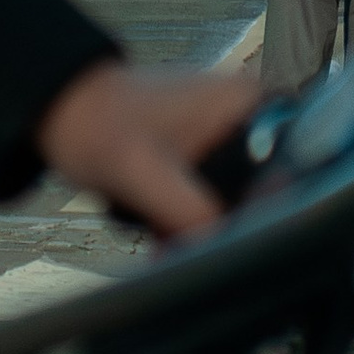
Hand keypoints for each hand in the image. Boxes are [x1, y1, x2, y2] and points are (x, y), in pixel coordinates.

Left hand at [36, 57, 255, 236]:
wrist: (61, 110)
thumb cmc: (98, 124)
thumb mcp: (145, 173)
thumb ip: (189, 211)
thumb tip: (226, 251)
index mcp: (245, 102)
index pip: (291, 165)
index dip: (271, 209)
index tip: (240, 243)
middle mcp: (244, 113)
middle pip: (262, 187)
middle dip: (228, 226)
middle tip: (188, 251)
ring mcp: (222, 131)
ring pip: (234, 197)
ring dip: (204, 228)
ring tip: (165, 247)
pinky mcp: (202, 149)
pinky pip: (212, 194)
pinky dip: (190, 218)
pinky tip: (163, 236)